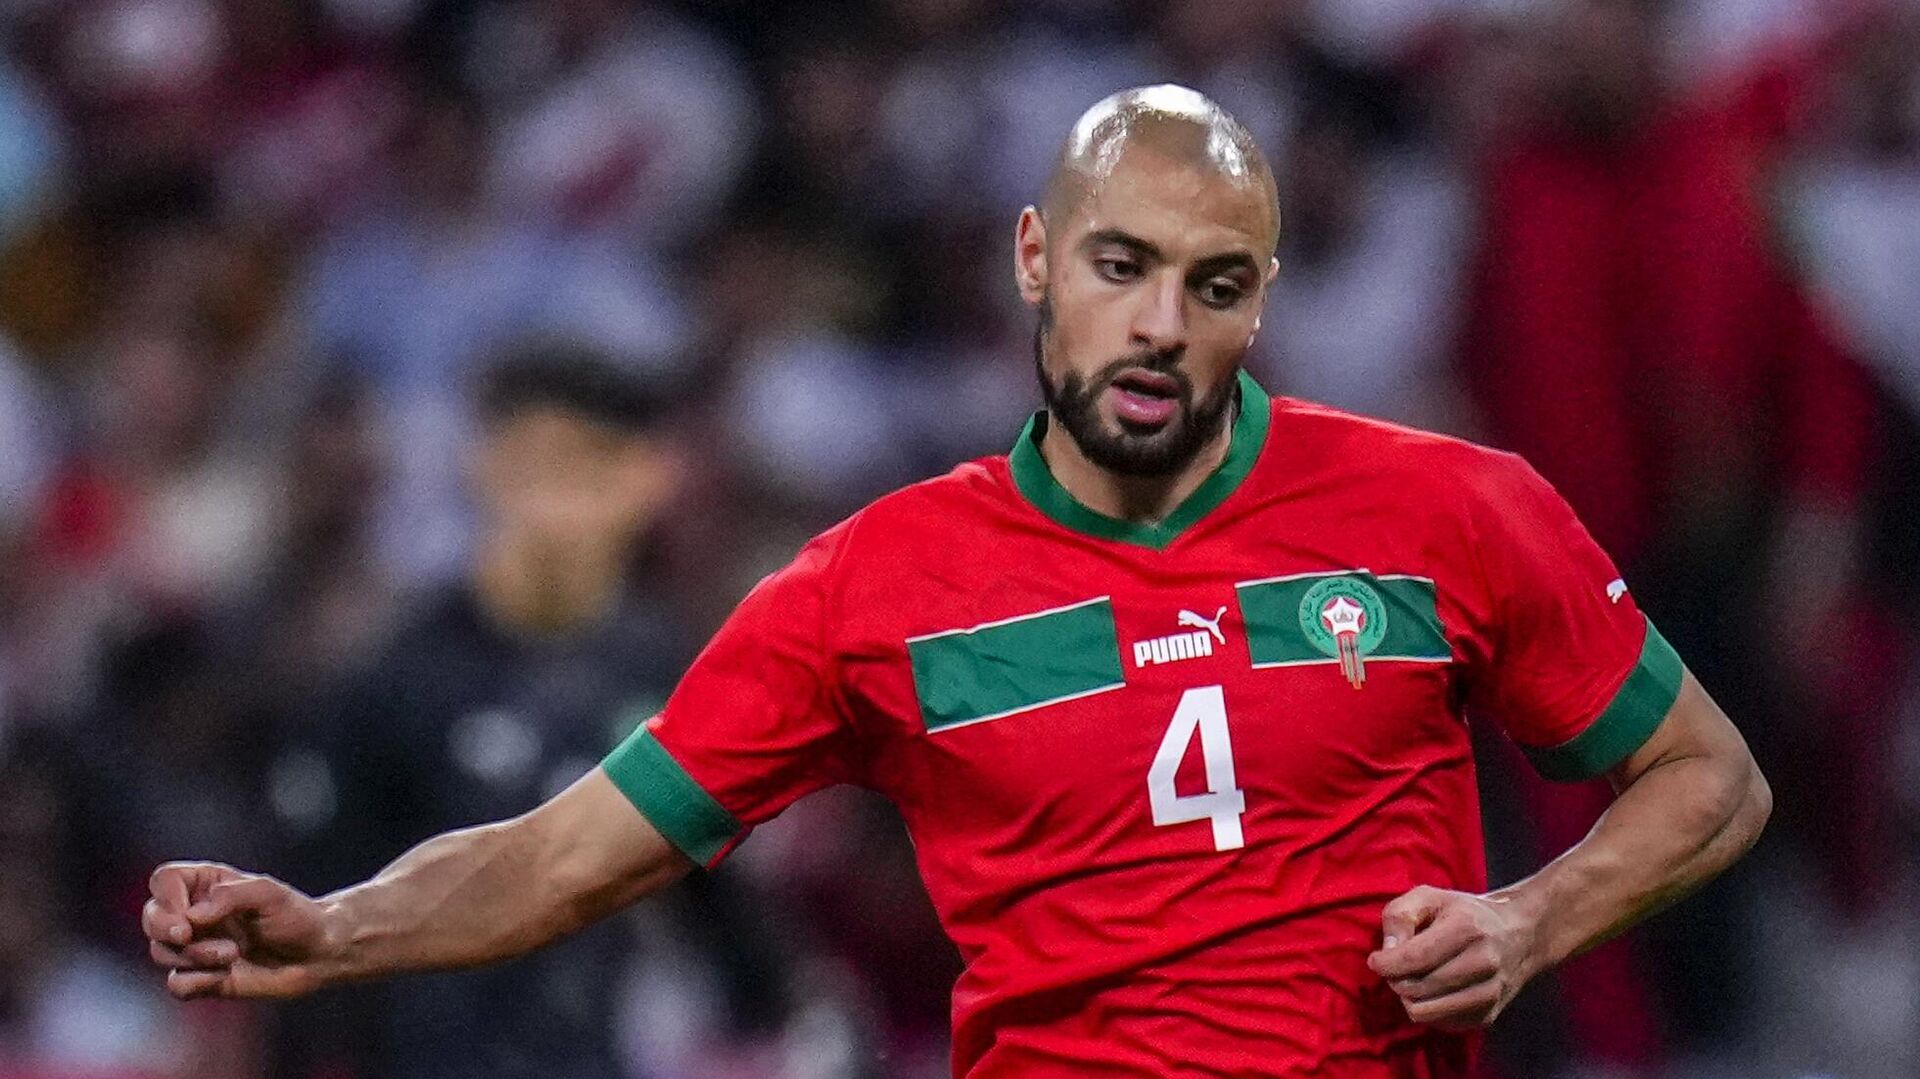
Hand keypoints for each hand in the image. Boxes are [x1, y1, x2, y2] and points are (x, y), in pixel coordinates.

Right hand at [143, 861, 337, 999]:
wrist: (317, 954)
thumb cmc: (296, 916)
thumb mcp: (269, 894)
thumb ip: (230, 896)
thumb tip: (192, 916)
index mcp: (207, 885)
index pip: (164, 880)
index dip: (166, 897)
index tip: (187, 914)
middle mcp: (195, 915)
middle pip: (151, 918)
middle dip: (164, 929)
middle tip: (188, 935)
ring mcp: (197, 948)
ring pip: (161, 953)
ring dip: (194, 956)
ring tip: (232, 953)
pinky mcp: (203, 978)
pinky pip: (176, 985)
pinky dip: (196, 982)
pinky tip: (225, 975)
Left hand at [1366, 885, 1540, 1028]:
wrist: (1519, 933)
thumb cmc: (1463, 913)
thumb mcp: (1428, 897)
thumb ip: (1399, 916)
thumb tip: (1386, 952)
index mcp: (1467, 928)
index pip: (1415, 958)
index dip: (1386, 964)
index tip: (1376, 961)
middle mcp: (1484, 963)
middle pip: (1418, 988)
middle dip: (1395, 980)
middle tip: (1395, 968)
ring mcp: (1489, 993)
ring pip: (1426, 1012)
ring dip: (1408, 999)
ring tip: (1411, 980)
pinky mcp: (1488, 1015)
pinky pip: (1440, 1023)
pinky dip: (1427, 1009)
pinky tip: (1432, 991)